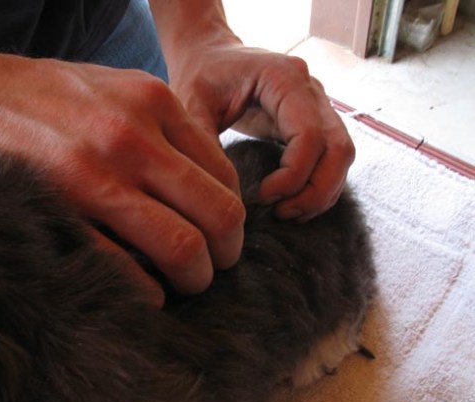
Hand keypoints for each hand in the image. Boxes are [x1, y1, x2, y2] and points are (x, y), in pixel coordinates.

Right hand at [0, 38, 244, 299]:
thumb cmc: (44, 94)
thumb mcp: (116, 88)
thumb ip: (165, 128)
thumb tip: (205, 179)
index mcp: (153, 102)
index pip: (226, 175)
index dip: (232, 215)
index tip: (222, 233)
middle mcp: (132, 138)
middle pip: (218, 215)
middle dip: (227, 254)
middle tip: (217, 267)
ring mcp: (95, 177)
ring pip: (182, 248)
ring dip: (195, 278)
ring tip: (186, 283)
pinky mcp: (59, 213)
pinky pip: (123, 271)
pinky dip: (147, 293)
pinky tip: (146, 293)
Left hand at [166, 41, 354, 220]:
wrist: (211, 56)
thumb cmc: (201, 75)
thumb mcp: (191, 104)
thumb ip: (203, 141)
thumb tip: (221, 191)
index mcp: (284, 78)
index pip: (310, 135)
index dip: (293, 175)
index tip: (263, 197)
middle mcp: (310, 89)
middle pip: (338, 149)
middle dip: (316, 191)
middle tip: (282, 214)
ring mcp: (317, 105)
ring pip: (341, 156)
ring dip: (321, 192)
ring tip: (287, 214)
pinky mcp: (313, 121)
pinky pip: (331, 158)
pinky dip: (319, 185)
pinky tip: (292, 203)